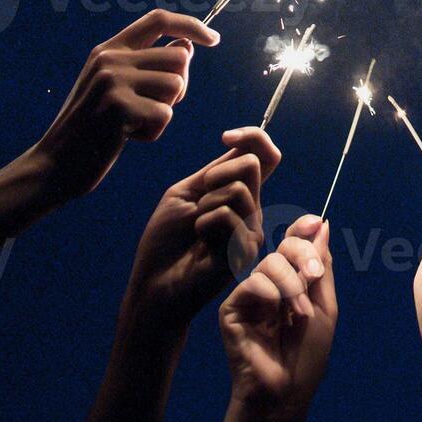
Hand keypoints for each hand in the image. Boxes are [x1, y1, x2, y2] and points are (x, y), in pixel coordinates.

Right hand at [24, 10, 219, 199]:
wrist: (55, 164)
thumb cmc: (92, 129)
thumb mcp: (115, 89)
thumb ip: (147, 66)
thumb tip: (188, 44)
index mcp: (108, 49)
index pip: (158, 20)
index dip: (190, 24)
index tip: (214, 38)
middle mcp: (110, 58)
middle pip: (179, 57)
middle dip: (178, 87)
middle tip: (149, 108)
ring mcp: (112, 81)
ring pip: (176, 86)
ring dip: (164, 111)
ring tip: (133, 124)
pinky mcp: (118, 107)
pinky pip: (165, 115)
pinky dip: (153, 132)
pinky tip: (127, 138)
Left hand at [123, 128, 282, 326]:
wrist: (155, 284)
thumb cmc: (166, 242)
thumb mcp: (187, 194)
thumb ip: (217, 171)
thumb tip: (243, 143)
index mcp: (240, 195)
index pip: (265, 155)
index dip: (253, 136)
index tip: (225, 136)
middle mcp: (252, 212)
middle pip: (250, 164)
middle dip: (214, 176)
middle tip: (196, 206)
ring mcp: (252, 231)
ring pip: (238, 190)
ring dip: (205, 206)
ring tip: (196, 231)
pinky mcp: (247, 251)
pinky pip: (227, 217)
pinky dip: (203, 225)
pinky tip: (200, 247)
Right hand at [219, 214, 337, 421]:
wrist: (286, 391)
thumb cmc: (307, 355)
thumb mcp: (323, 306)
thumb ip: (320, 267)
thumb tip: (323, 226)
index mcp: (290, 284)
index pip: (292, 247)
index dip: (302, 230)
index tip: (316, 221)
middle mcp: (268, 287)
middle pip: (282, 249)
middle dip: (301, 256)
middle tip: (312, 274)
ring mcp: (248, 297)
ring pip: (268, 264)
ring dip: (291, 283)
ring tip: (300, 311)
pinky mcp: (231, 309)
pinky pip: (252, 283)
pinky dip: (271, 293)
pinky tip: (278, 312)